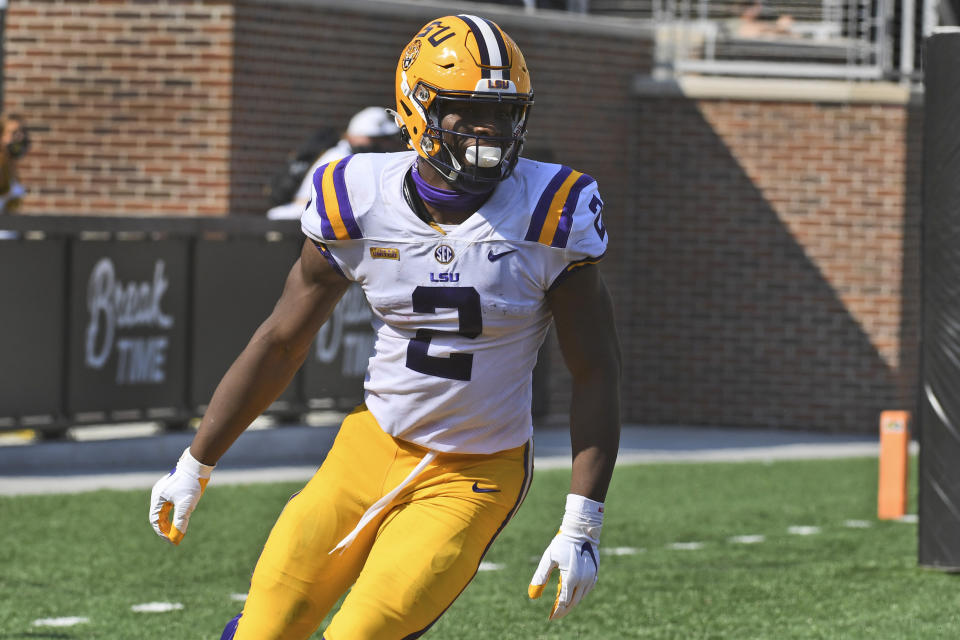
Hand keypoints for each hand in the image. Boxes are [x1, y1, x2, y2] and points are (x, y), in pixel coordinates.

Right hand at [148, 447, 214, 544]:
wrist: (198, 464)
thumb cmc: (191, 483)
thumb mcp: (186, 504)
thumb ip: (181, 520)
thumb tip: (177, 536)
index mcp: (158, 498)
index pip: (155, 520)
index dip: (162, 532)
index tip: (170, 541)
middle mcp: (158, 494)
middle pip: (158, 516)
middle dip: (166, 528)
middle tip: (174, 538)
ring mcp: (164, 490)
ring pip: (164, 510)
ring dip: (170, 521)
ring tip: (178, 529)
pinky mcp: (172, 488)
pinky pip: (170, 504)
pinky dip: (174, 512)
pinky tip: (182, 516)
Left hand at [528, 494, 603, 619]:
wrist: (582, 530)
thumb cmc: (562, 543)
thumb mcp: (548, 559)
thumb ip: (540, 577)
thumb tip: (532, 595)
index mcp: (571, 578)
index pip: (564, 602)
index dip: (557, 611)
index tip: (551, 617)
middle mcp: (583, 580)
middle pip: (574, 602)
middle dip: (565, 610)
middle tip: (556, 614)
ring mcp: (591, 577)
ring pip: (581, 596)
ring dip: (572, 603)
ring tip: (563, 605)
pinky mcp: (595, 572)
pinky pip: (588, 589)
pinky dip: (580, 594)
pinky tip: (574, 594)